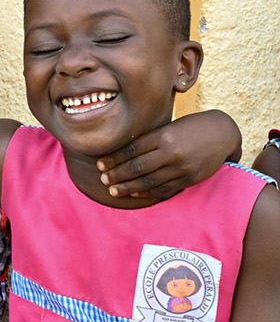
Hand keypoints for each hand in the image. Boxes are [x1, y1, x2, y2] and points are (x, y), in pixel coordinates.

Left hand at [97, 110, 240, 198]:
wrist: (223, 133)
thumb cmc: (190, 127)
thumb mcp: (169, 127)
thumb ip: (149, 139)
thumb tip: (121, 153)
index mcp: (163, 135)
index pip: (131, 150)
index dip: (113, 159)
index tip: (99, 164)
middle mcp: (171, 152)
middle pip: (137, 167)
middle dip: (117, 175)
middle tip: (103, 180)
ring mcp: (181, 167)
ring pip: (148, 181)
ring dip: (128, 187)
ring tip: (112, 191)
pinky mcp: (190, 179)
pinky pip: (164, 188)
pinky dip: (147, 192)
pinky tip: (134, 194)